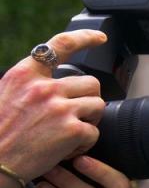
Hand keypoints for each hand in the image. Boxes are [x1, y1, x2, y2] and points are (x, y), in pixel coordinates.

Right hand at [0, 30, 107, 187]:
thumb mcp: (6, 95)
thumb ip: (31, 85)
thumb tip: (55, 82)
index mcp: (24, 74)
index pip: (60, 45)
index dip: (85, 37)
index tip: (100, 38)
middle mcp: (43, 87)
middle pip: (91, 83)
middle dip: (87, 100)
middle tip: (73, 117)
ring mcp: (59, 107)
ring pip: (98, 106)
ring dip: (89, 121)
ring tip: (69, 133)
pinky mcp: (71, 130)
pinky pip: (95, 132)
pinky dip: (85, 144)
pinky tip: (66, 150)